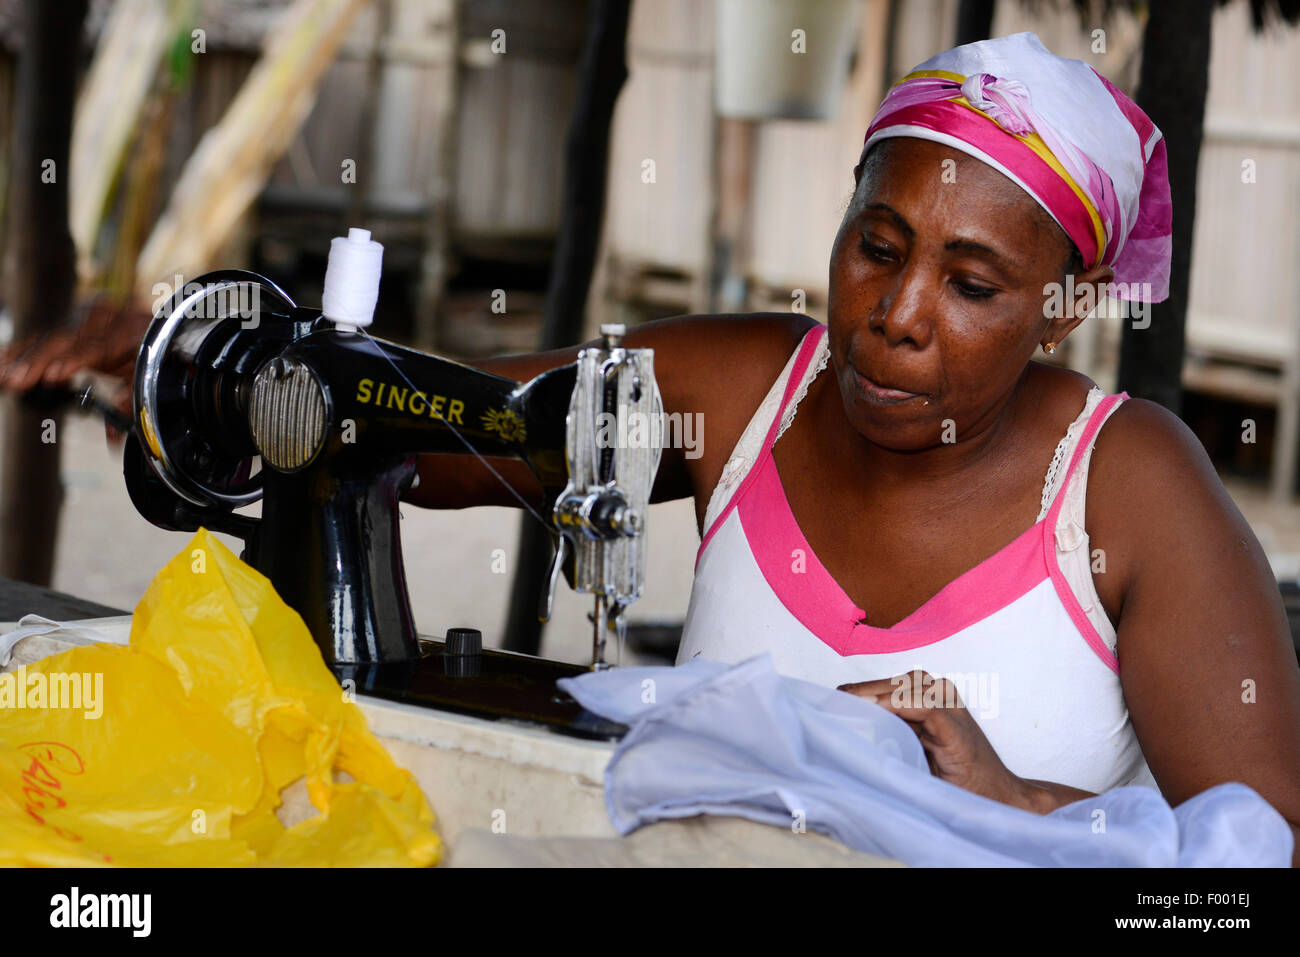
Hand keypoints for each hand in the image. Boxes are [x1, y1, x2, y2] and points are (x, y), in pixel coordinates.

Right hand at [0, 294, 149, 445]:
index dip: (75, 360)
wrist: (158, 326)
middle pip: (68, 340)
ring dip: (22, 357)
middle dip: (39, 362)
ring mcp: (88, 317)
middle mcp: (108, 319)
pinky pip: (45, 337)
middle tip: (15, 382)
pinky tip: (2, 361)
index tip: (54, 375)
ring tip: (2, 377)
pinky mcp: (73, 321)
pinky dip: (23, 350)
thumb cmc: (154, 357)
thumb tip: (114, 438)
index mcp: (131, 332)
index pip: (100, 346)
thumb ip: (131, 404)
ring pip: (52, 338)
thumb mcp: (149, 378)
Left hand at [838, 669, 1039, 811]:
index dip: (858, 690)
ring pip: (906, 688)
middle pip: (892, 682)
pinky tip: (877, 712)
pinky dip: (899, 706)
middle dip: (861, 691)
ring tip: (848, 705)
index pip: (886, 684)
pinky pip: (925, 706)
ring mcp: (951, 707)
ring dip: (875, 696)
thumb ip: (888, 729)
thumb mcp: (911, 747)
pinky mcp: (956, 726)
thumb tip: (844, 722)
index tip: (828, 699)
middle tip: (832, 701)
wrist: (992, 797)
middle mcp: (941, 694)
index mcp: (929, 696)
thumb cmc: (949, 776)